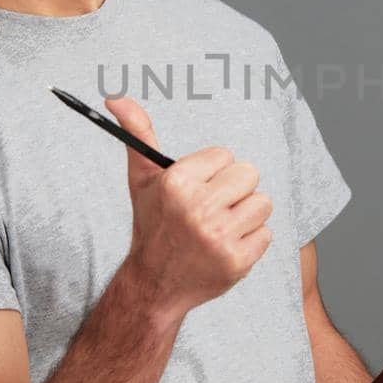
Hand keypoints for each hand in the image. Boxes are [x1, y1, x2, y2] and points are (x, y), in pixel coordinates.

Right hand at [105, 96, 273, 317]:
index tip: (197, 188)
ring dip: (245, 214)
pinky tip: (226, 246)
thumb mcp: (142, 179)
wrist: (155, 284)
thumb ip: (138, 134)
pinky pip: (266, 233)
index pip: (225, 155)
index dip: (213, 172)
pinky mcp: (237, 261)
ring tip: (221, 226)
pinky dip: (250, 241)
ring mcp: (219, 237)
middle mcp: (197, 208)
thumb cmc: (153, 223)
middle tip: (213, 206)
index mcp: (176, 182)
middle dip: (234, 189)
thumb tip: (116, 98)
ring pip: (262, 202)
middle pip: (249, 173)